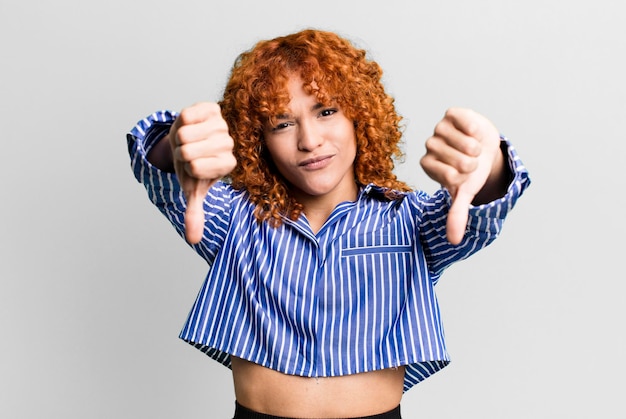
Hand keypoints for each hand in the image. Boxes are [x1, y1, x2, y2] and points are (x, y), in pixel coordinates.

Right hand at [168, 102, 235, 243]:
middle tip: (188, 153)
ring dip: (179, 138)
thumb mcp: (193, 189)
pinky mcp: (212, 108)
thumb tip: (193, 240)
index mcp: (227, 165)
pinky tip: (190, 125)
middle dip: (179, 153)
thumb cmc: (193, 165)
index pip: (195, 168)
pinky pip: (187, 114)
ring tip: (189, 140)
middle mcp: (229, 144)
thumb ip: (195, 213)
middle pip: (187, 151)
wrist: (191, 140)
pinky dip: (181, 121)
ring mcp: (222, 124)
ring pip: (185, 133)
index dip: (185, 168)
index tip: (193, 166)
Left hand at [420, 108, 504, 244]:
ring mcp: (439, 129)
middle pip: (456, 160)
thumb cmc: (472, 171)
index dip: (464, 176)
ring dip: (475, 147)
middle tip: (472, 160)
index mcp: (428, 165)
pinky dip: (474, 129)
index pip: (448, 176)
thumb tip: (454, 241)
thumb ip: (457, 214)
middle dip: (472, 163)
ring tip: (475, 148)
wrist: (486, 147)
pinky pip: (462, 121)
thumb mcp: (465, 192)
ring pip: (462, 142)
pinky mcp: (451, 114)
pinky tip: (474, 132)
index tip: (465, 174)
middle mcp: (430, 146)